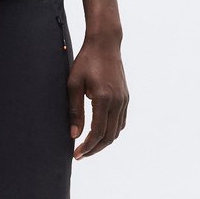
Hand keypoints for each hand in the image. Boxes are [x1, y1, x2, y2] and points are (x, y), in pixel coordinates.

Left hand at [67, 37, 128, 158]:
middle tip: (81, 155)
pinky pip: (121, 121)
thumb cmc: (85, 61)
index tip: (76, 154)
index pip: (97, 132)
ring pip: (117, 131)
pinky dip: (112, 131)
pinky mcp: (126, 97)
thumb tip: (74, 134)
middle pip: (109, 136)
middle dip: (95, 149)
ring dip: (104, 142)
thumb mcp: (73, 84)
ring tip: (88, 147)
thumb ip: (75, 110)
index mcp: (103, 99)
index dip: (87, 147)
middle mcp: (117, 101)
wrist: (105, 44)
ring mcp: (124, 100)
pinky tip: (100, 133)